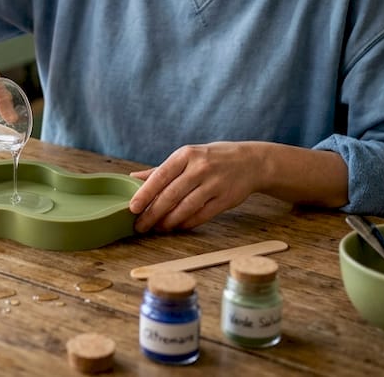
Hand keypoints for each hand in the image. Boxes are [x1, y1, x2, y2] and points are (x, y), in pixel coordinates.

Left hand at [128, 142, 261, 232]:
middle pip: (171, 195)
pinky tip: (176, 227)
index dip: (145, 194)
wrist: (251, 162)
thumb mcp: (187, 156)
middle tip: (140, 226)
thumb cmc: (212, 158)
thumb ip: (161, 169)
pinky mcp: (225, 199)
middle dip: (152, 213)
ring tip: (156, 228)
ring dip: (168, 222)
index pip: (160, 176)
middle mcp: (200, 168)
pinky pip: (201, 215)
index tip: (132, 208)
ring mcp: (214, 184)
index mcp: (186, 155)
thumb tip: (133, 178)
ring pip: (186, 208)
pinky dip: (186, 223)